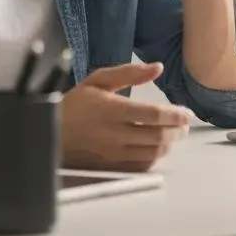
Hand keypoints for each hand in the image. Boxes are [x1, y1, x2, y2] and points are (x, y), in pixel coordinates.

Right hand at [60, 62, 192, 171]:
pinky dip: (154, 158)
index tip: (187, 113)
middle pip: (157, 136)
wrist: (47, 133)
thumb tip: (158, 68)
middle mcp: (114, 134)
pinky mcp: (110, 167)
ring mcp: (112, 154)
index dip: (174, 115)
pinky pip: (140, 166)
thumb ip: (129, 73)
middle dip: (177, 131)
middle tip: (185, 125)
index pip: (152, 114)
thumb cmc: (74, 104)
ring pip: (151, 153)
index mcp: (112, 110)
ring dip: (169, 144)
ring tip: (176, 135)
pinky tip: (158, 148)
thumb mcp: (98, 80)